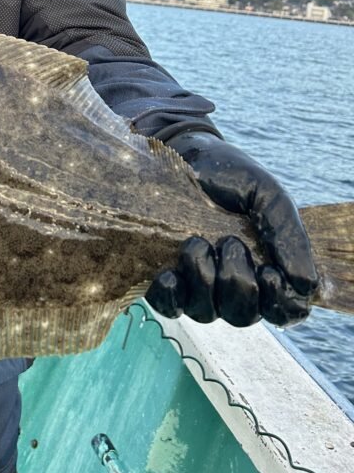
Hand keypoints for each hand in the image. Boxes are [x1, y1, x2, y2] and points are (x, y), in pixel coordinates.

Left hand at [145, 131, 318, 327]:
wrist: (187, 155)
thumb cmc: (233, 177)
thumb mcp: (268, 196)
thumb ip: (288, 235)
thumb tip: (305, 283)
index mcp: (267, 270)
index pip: (283, 311)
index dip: (278, 303)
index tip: (269, 273)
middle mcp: (233, 285)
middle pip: (243, 316)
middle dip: (237, 282)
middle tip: (230, 242)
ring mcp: (198, 286)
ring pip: (205, 313)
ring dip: (203, 280)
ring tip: (197, 242)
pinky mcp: (167, 280)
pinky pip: (167, 306)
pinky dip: (170, 295)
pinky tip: (170, 273)